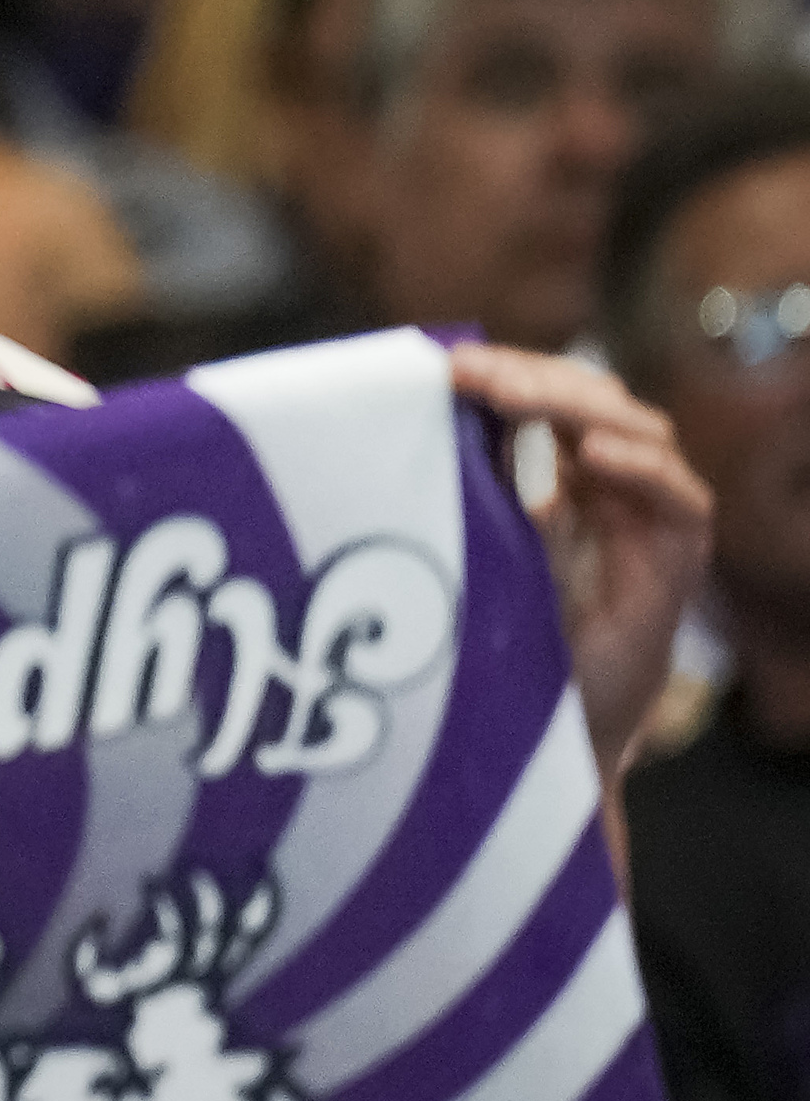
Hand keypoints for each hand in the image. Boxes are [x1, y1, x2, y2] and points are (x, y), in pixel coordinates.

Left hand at [449, 343, 711, 787]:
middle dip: (533, 380)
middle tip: (471, 371)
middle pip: (594, 405)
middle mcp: (615, 490)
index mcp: (566, 476)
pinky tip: (594, 453)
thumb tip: (421, 413)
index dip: (508, 376)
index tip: (446, 365)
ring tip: (513, 395)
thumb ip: (471, 487)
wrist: (543, 735)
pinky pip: (679, 501)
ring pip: (637, 435)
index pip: (551, 401)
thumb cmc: (502, 641)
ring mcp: (651, 521)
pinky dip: (641, 470)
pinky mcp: (677, 563)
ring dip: (576, 407)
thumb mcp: (477, 547)